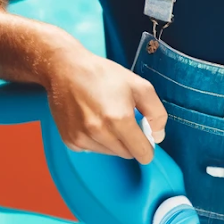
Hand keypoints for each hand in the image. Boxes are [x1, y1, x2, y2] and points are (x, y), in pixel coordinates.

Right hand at [41, 45, 166, 163]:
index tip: (144, 134)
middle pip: (127, 154)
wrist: (65, 69)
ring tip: (105, 116)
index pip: (142, 154)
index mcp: (120, 120)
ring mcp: (83, 138)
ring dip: (113, 141)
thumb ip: (156, 113)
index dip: (148, 146)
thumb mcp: (140, 86)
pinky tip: (91, 120)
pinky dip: (96, 140)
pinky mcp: (70, 140)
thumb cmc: (103, 75)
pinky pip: (92, 149)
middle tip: (124, 120)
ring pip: (110, 152)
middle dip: (130, 141)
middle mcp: (100, 133)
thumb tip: (158, 136)